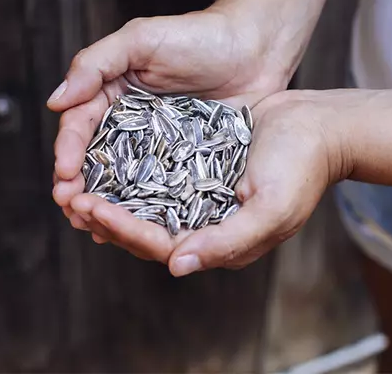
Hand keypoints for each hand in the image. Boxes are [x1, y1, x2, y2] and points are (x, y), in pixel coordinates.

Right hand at [48, 2, 303, 236]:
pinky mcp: (183, 164)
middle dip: (78, 185)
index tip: (64, 173)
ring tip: (91, 226)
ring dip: (104, 205)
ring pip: (122, 180)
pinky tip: (130, 229)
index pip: (80, 125)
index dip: (68, 149)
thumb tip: (56, 101)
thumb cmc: (198, 36)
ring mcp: (155, 148)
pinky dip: (142, 210)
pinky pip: (159, 189)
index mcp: (110, 95)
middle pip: (94, 160)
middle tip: (71, 208)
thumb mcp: (141, 40)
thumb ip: (95, 64)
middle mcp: (128, 125)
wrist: (255, 49)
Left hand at [70, 89, 360, 272]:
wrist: (320, 125)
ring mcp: (200, 193)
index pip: (160, 244)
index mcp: (219, 240)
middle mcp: (205, 221)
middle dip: (108, 216)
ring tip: (79, 183)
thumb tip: (176, 265)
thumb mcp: (272, 211)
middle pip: (145, 229)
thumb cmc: (302, 169)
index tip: (93, 208)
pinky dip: (131, 171)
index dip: (124, 229)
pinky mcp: (197, 165)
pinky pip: (157, 174)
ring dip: (112, 195)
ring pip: (146, 203)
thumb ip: (226, 242)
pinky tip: (107, 159)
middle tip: (71, 198)